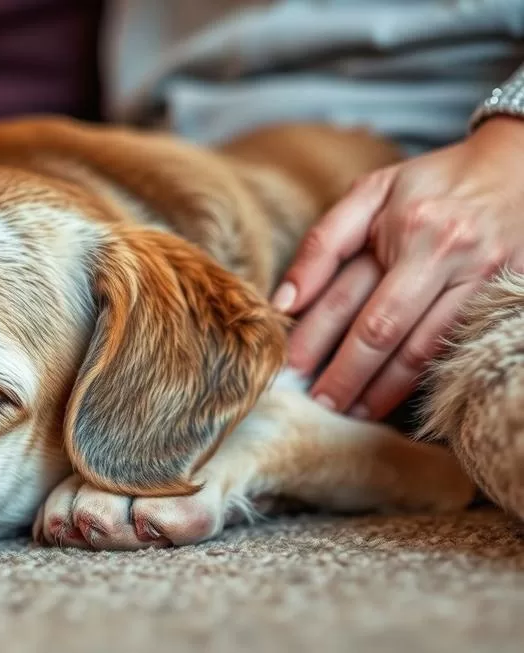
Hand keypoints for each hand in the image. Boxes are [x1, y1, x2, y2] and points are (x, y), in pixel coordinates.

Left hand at [272, 117, 523, 419]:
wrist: (519, 168)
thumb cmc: (433, 182)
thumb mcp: (372, 192)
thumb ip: (324, 242)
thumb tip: (284, 300)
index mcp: (407, 228)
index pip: (347, 295)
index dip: (314, 334)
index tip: (289, 364)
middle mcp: (445, 256)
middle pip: (382, 330)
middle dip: (344, 373)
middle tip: (316, 401)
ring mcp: (479, 283)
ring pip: (421, 351)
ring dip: (381, 388)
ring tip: (350, 410)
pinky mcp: (502, 300)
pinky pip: (452, 349)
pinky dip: (420, 377)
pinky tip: (393, 395)